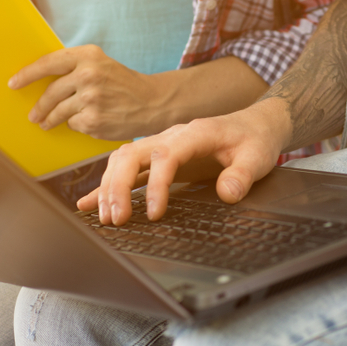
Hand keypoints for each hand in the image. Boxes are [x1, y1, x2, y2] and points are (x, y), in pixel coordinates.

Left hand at [9, 45, 160, 139]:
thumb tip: (40, 80)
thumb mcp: (101, 64)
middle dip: (39, 106)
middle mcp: (88, 75)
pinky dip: (77, 125)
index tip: (14, 82)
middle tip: (33, 114)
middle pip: (50, 92)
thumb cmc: (123, 84)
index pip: (48, 63)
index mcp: (88, 56)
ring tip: (47, 123)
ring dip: (50, 120)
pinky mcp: (93, 120)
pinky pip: (73, 124)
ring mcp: (90, 99)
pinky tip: (87, 122)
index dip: (27, 74)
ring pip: (58, 111)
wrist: (152, 102)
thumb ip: (75, 68)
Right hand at [77, 100, 290, 224]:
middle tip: (117, 219)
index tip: (153, 213)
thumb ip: (242, 175)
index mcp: (194, 134)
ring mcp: (161, 146)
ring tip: (106, 218)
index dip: (155, 185)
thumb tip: (226, 193)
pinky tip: (88, 203)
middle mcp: (171, 136)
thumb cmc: (254, 140)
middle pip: (131, 155)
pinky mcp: (158, 159)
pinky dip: (106, 186)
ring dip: (109, 188)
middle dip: (118, 186)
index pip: (165, 155)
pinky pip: (126, 170)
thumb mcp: (258, 157)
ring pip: (122, 161)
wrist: (255, 125)